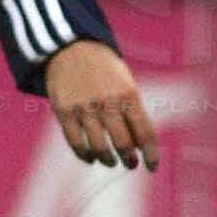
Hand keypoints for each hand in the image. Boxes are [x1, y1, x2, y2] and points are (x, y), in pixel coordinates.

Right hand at [45, 39, 158, 170]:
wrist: (71, 48)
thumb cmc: (104, 71)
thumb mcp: (125, 83)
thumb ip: (133, 112)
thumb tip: (139, 146)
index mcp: (128, 94)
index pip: (145, 132)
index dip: (151, 154)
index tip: (152, 167)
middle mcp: (108, 101)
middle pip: (123, 143)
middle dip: (129, 160)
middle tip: (130, 164)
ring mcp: (85, 107)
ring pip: (99, 148)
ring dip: (107, 160)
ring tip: (110, 161)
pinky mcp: (64, 111)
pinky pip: (76, 143)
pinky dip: (85, 155)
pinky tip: (90, 157)